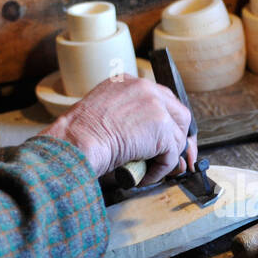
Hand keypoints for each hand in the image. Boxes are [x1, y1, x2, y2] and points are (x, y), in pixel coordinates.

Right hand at [39, 75, 197, 184]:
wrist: (77, 141)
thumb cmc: (80, 135)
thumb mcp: (103, 115)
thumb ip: (128, 120)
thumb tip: (150, 144)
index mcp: (129, 82)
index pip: (161, 100)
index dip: (168, 122)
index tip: (169, 138)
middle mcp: (146, 89)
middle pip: (179, 115)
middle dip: (180, 139)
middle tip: (175, 159)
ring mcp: (156, 108)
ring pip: (177, 138)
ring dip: (166, 159)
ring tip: (149, 170)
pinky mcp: (162, 129)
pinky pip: (172, 156)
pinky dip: (160, 171)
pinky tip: (144, 175)